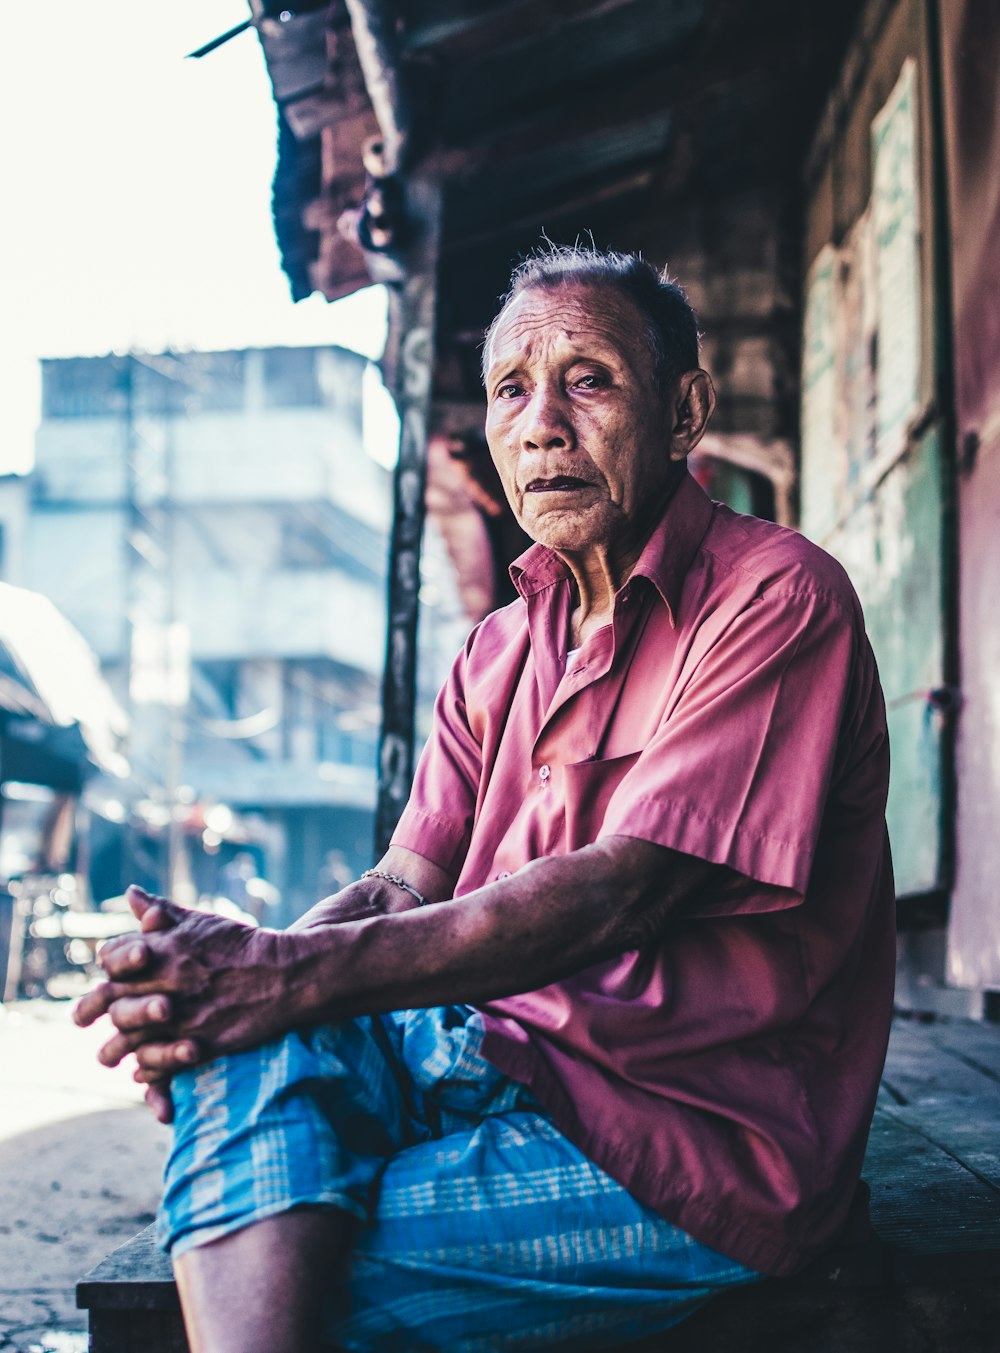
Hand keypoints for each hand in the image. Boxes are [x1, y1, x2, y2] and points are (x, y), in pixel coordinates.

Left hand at [75, 885, 300, 1103]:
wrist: (285, 974)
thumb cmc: (240, 944)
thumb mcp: (200, 921)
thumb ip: (162, 911)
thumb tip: (133, 894)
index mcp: (163, 950)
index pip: (111, 959)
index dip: (103, 969)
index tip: (99, 978)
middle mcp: (166, 983)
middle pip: (112, 1001)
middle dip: (91, 1011)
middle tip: (80, 1021)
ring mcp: (180, 1017)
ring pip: (128, 1037)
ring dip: (113, 1049)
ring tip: (108, 1055)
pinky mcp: (198, 1044)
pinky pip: (157, 1062)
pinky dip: (145, 1067)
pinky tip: (141, 1067)